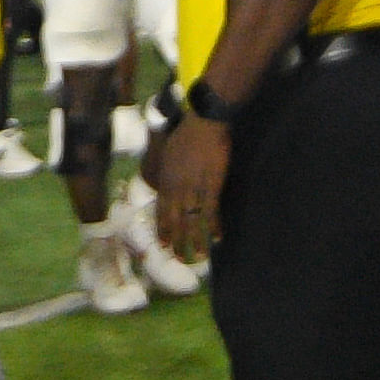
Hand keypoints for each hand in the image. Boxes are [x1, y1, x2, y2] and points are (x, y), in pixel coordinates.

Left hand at [155, 111, 231, 262]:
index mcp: (166, 179)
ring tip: (199, 256)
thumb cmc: (187, 132)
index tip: (163, 245)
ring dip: (195, 239)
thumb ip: (168, 171)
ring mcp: (194, 187)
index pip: (162, 210)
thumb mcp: (169, 152)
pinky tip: (218, 238)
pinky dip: (214, 225)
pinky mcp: (212, 184)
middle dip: (176, 240)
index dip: (163, 228)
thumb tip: (166, 184)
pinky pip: (211, 210)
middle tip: (178, 258)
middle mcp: (177, 187)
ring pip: (192, 219)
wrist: (203, 120)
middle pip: (175, 219)